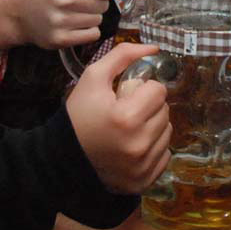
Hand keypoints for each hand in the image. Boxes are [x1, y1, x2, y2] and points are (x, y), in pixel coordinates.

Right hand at [14, 0, 117, 48]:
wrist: (20, 13)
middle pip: (104, 6)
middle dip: (96, 3)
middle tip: (81, 1)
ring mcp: (60, 21)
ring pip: (98, 21)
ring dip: (91, 17)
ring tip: (75, 13)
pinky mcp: (60, 39)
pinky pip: (93, 35)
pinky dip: (87, 31)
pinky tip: (74, 25)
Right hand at [66, 43, 170, 193]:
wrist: (64, 157)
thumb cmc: (79, 114)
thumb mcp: (93, 77)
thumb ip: (123, 56)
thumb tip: (154, 48)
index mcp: (127, 117)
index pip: (159, 91)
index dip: (144, 89)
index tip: (128, 95)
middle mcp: (139, 144)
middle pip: (165, 111)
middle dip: (149, 107)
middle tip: (127, 111)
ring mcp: (142, 166)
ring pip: (167, 132)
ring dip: (153, 126)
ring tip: (130, 128)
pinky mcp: (144, 181)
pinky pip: (164, 155)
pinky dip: (153, 148)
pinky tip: (133, 146)